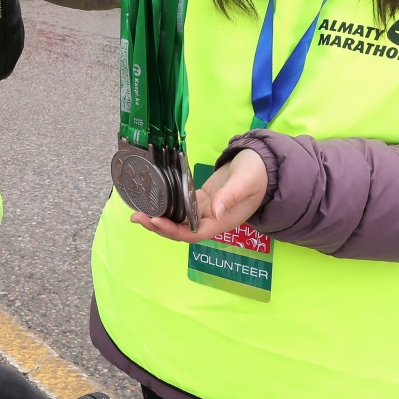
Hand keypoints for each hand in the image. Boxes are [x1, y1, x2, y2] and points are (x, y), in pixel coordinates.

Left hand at [131, 147, 269, 243]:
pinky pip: (180, 207)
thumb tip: (214, 211)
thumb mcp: (245, 182)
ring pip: (178, 220)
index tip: (155, 220)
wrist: (262, 164)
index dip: (174, 230)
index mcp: (222, 222)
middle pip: (181, 231)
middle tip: (136, 216)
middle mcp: (211, 220)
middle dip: (158, 226)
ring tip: (137, 211)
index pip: (194, 234)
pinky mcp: (200, 199)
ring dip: (159, 217)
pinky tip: (151, 200)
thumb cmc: (257, 174)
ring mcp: (204, 211)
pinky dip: (166, 205)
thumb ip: (230, 196)